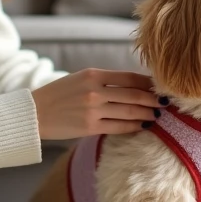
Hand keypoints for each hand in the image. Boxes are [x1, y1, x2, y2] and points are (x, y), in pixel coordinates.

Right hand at [31, 69, 165, 141]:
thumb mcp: (80, 79)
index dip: (147, 83)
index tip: (159, 86)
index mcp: (93, 75)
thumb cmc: (58, 95)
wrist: (35, 114)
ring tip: (157, 115)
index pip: (129, 77)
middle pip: (133, 94)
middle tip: (165, 102)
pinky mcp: (90, 127)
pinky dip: (134, 126)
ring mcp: (93, 110)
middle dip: (152, 99)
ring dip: (147, 113)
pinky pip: (119, 127)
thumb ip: (103, 81)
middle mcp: (94, 91)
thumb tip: (132, 86)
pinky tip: (142, 125)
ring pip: (129, 111)